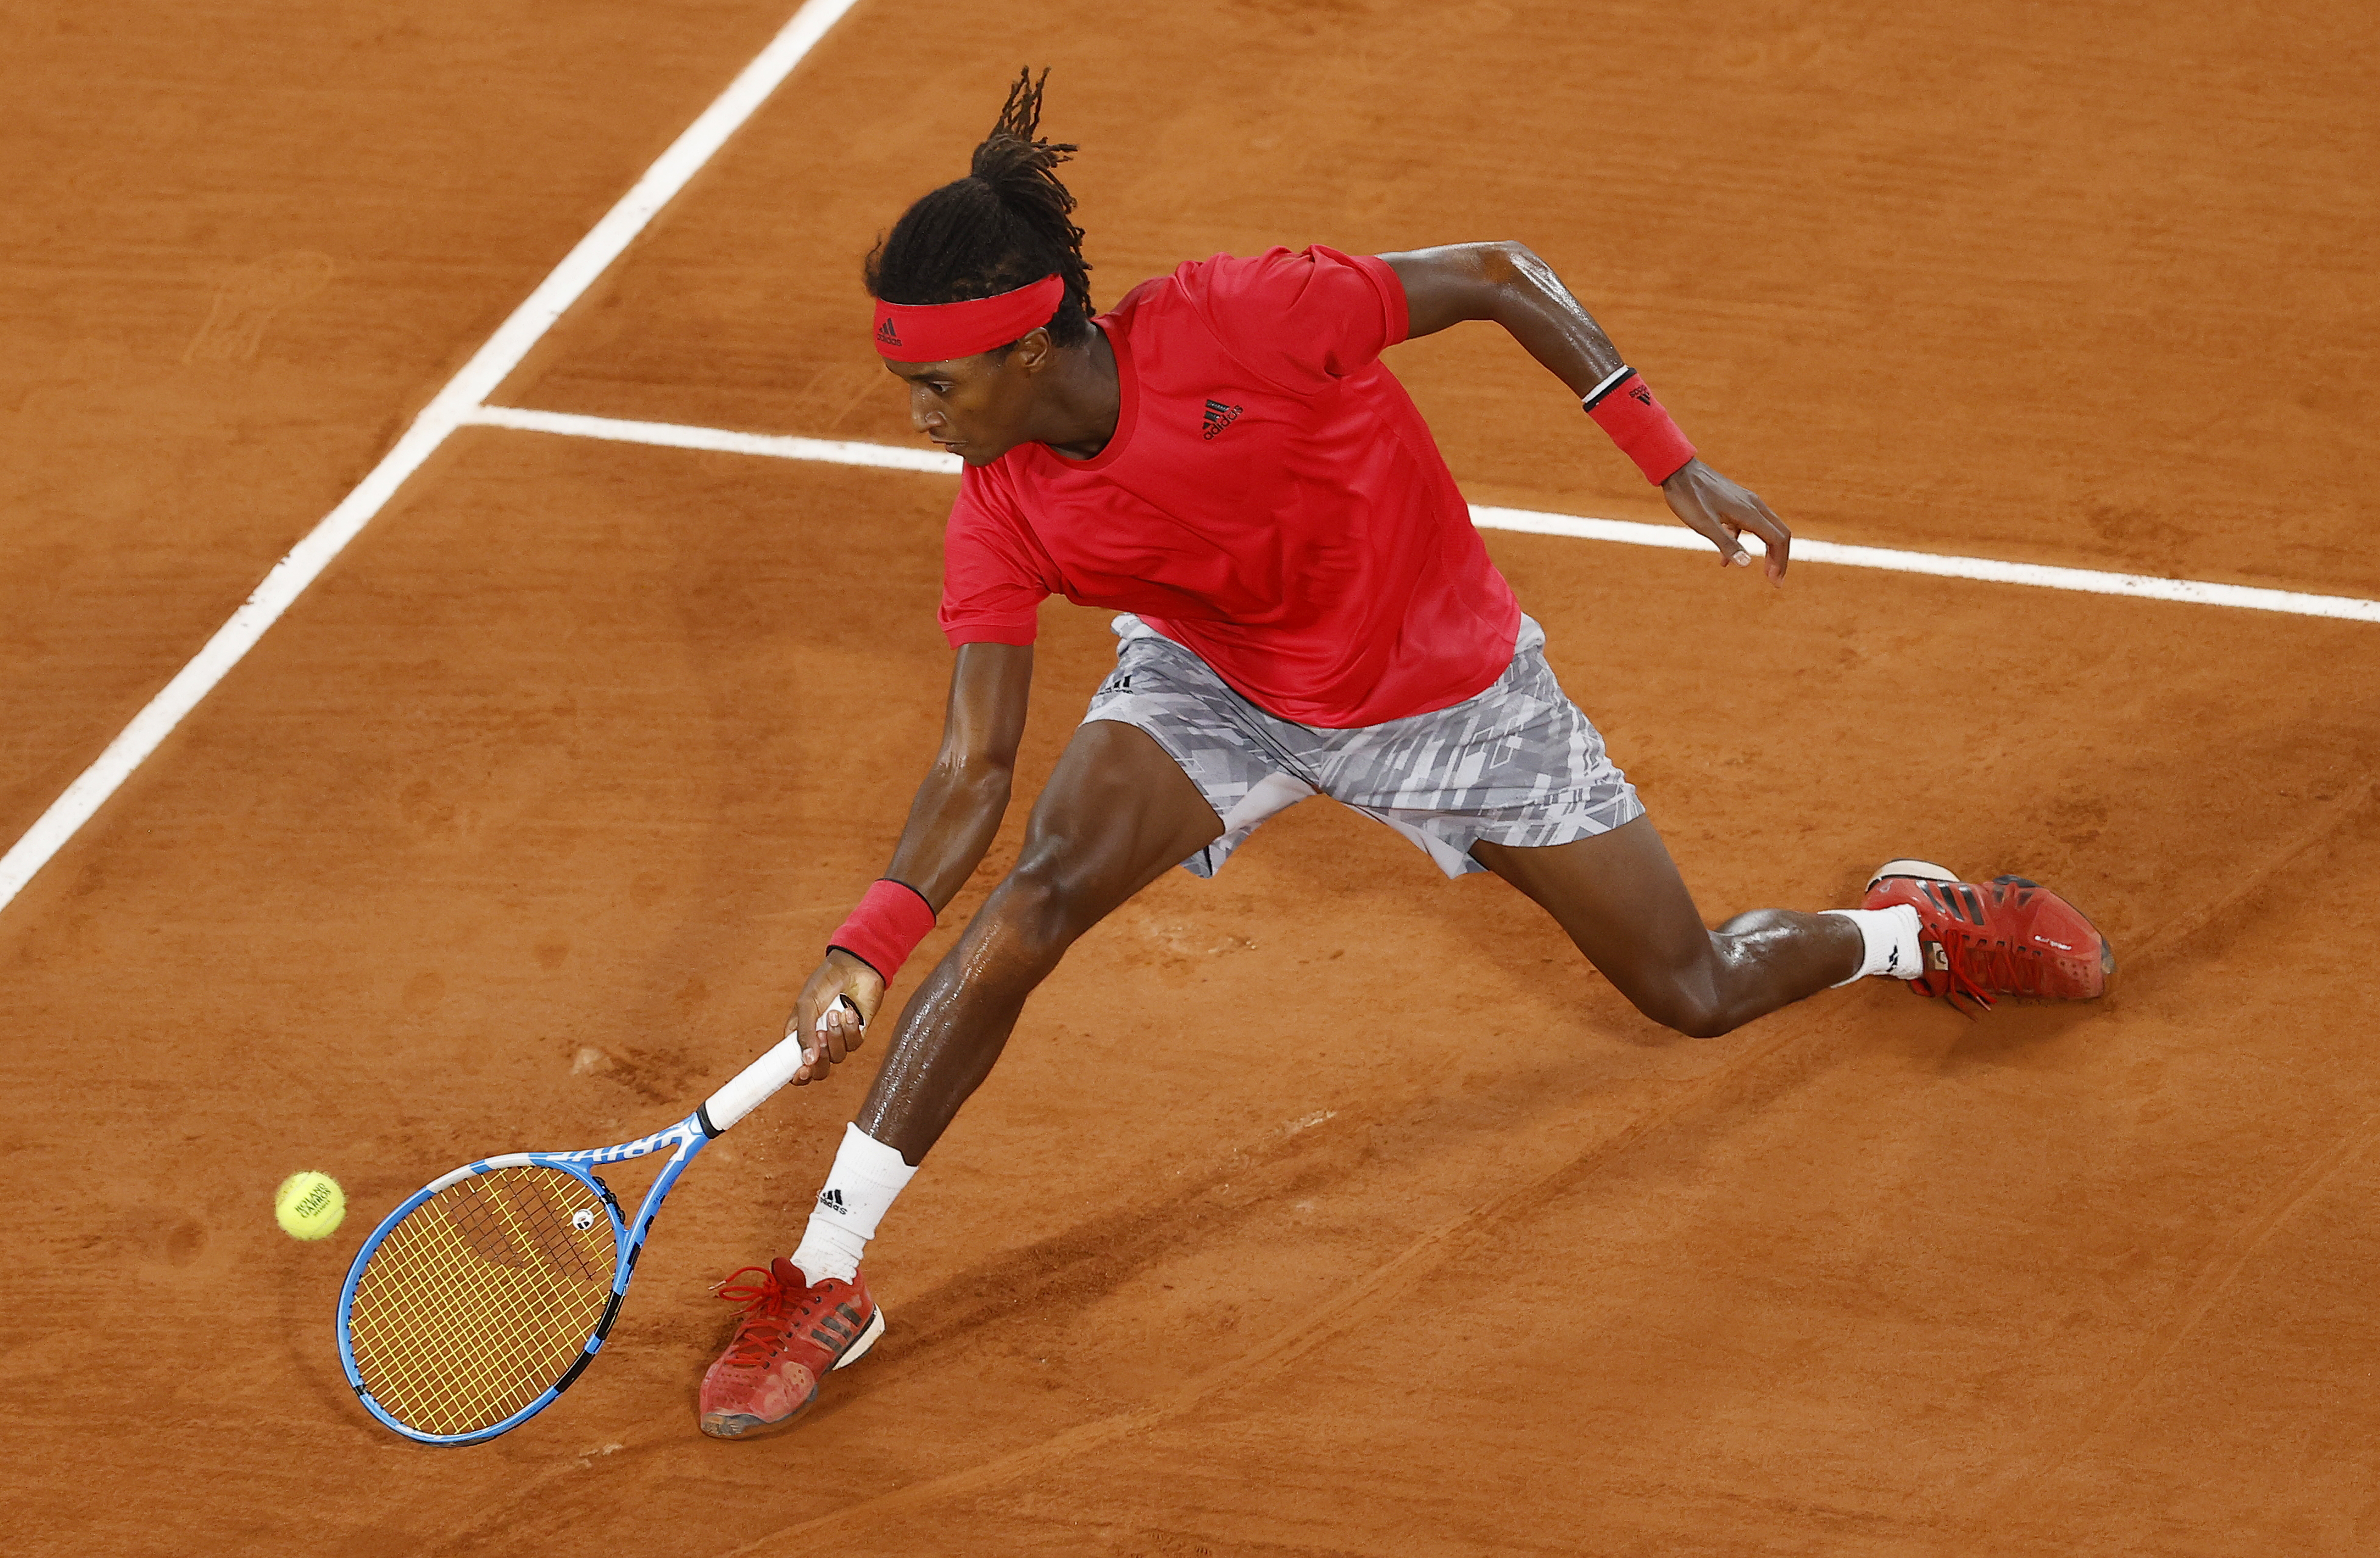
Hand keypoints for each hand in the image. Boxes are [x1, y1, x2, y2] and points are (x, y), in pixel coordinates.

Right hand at [789, 948, 884, 1084]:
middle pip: (819, 1070)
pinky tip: (849, 1011)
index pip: (797, 1066)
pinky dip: (850, 1029)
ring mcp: (839, 1038)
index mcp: (801, 1035)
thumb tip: (806, 1060)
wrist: (854, 966)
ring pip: (838, 1057)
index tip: (801, 1071)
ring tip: (834, 1013)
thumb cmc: (825, 982)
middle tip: (820, 1037)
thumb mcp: (806, 1004)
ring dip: (835, 1037)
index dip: (798, 1076)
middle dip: (820, 1060)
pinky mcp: (857, 1032)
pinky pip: (854, 1044)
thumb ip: (804, 1032)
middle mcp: (820, 1041)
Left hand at [1661, 459, 1790, 584]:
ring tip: (1762, 570)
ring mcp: (1745, 501)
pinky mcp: (1735, 501)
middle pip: (1778, 533)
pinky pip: (1748, 524)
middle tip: (1775, 580)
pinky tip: (1725, 558)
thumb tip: (1746, 564)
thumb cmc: (1688, 497)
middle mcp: (1753, 505)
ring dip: (1767, 550)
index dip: (1780, 562)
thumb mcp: (1704, 524)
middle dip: (1780, 558)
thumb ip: (1726, 543)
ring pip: (1766, 528)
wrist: (1678, 469)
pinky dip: (1744, 541)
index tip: (1775, 582)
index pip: (1777, 539)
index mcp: (1750, 512)